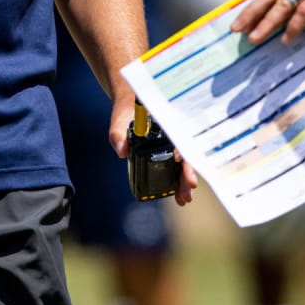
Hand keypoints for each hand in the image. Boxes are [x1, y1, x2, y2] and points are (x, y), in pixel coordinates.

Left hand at [110, 91, 197, 205]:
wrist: (129, 104)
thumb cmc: (127, 109)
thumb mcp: (120, 118)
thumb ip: (118, 133)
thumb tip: (122, 152)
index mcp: (168, 124)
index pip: (181, 141)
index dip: (185, 158)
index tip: (185, 172)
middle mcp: (172, 134)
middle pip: (185, 155)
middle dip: (187, 176)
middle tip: (186, 196)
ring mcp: (170, 143)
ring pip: (181, 163)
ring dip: (183, 182)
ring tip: (183, 200)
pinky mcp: (164, 151)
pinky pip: (173, 166)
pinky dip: (177, 181)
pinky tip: (177, 194)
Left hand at [230, 0, 304, 45]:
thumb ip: (296, 0)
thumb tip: (271, 21)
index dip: (251, 5)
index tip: (237, 22)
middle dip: (252, 13)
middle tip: (238, 30)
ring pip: (284, 2)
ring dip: (268, 22)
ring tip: (256, 38)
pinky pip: (304, 11)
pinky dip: (293, 26)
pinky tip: (286, 39)